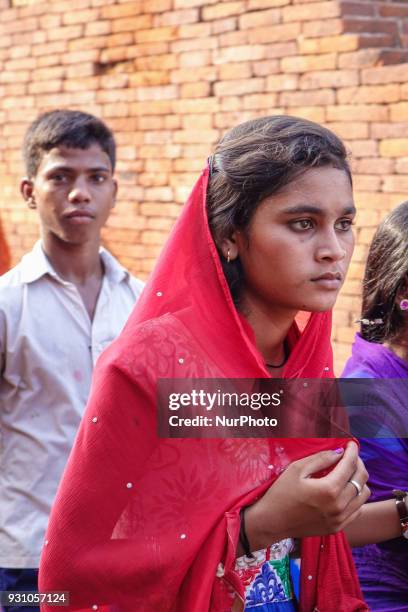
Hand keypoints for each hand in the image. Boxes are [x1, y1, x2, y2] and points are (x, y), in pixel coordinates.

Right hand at [244, 442, 369, 551]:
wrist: (272, 522)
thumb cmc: (281, 493)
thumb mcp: (296, 469)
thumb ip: (320, 459)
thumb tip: (338, 452)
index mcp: (329, 489)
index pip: (350, 465)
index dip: (353, 451)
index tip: (352, 443)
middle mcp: (339, 506)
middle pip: (360, 479)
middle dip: (358, 463)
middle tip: (350, 456)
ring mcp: (340, 519)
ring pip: (363, 495)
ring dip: (359, 481)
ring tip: (348, 473)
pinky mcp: (337, 528)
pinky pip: (358, 510)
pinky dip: (356, 497)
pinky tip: (345, 490)